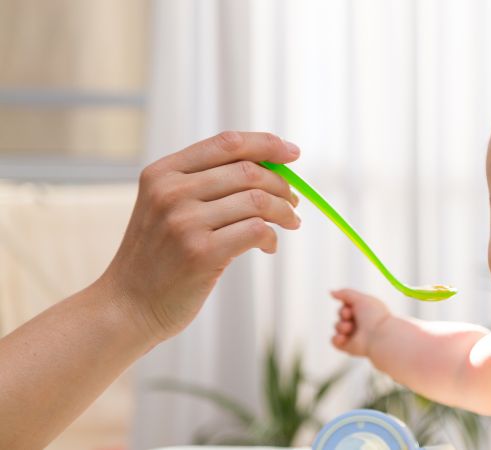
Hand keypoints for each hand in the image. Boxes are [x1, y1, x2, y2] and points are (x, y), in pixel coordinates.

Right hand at [101, 131, 301, 340]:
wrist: (127, 305)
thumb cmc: (157, 257)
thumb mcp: (165, 207)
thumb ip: (204, 184)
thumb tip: (270, 169)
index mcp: (163, 173)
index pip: (226, 143)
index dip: (266, 144)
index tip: (292, 152)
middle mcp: (171, 192)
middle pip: (248, 171)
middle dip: (281, 184)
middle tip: (293, 201)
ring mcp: (185, 222)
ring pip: (258, 200)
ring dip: (284, 211)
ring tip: (289, 222)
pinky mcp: (201, 253)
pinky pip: (257, 230)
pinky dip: (272, 237)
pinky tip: (268, 246)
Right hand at [331, 288, 390, 356]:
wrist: (379, 336)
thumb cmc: (374, 316)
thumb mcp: (361, 299)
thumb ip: (346, 293)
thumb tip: (331, 292)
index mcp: (364, 312)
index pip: (347, 305)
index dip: (345, 306)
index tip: (351, 309)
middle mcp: (360, 323)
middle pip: (340, 315)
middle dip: (342, 314)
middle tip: (350, 317)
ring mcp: (354, 335)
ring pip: (337, 327)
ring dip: (341, 326)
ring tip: (350, 328)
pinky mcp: (349, 347)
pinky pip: (334, 342)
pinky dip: (336, 339)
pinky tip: (343, 337)